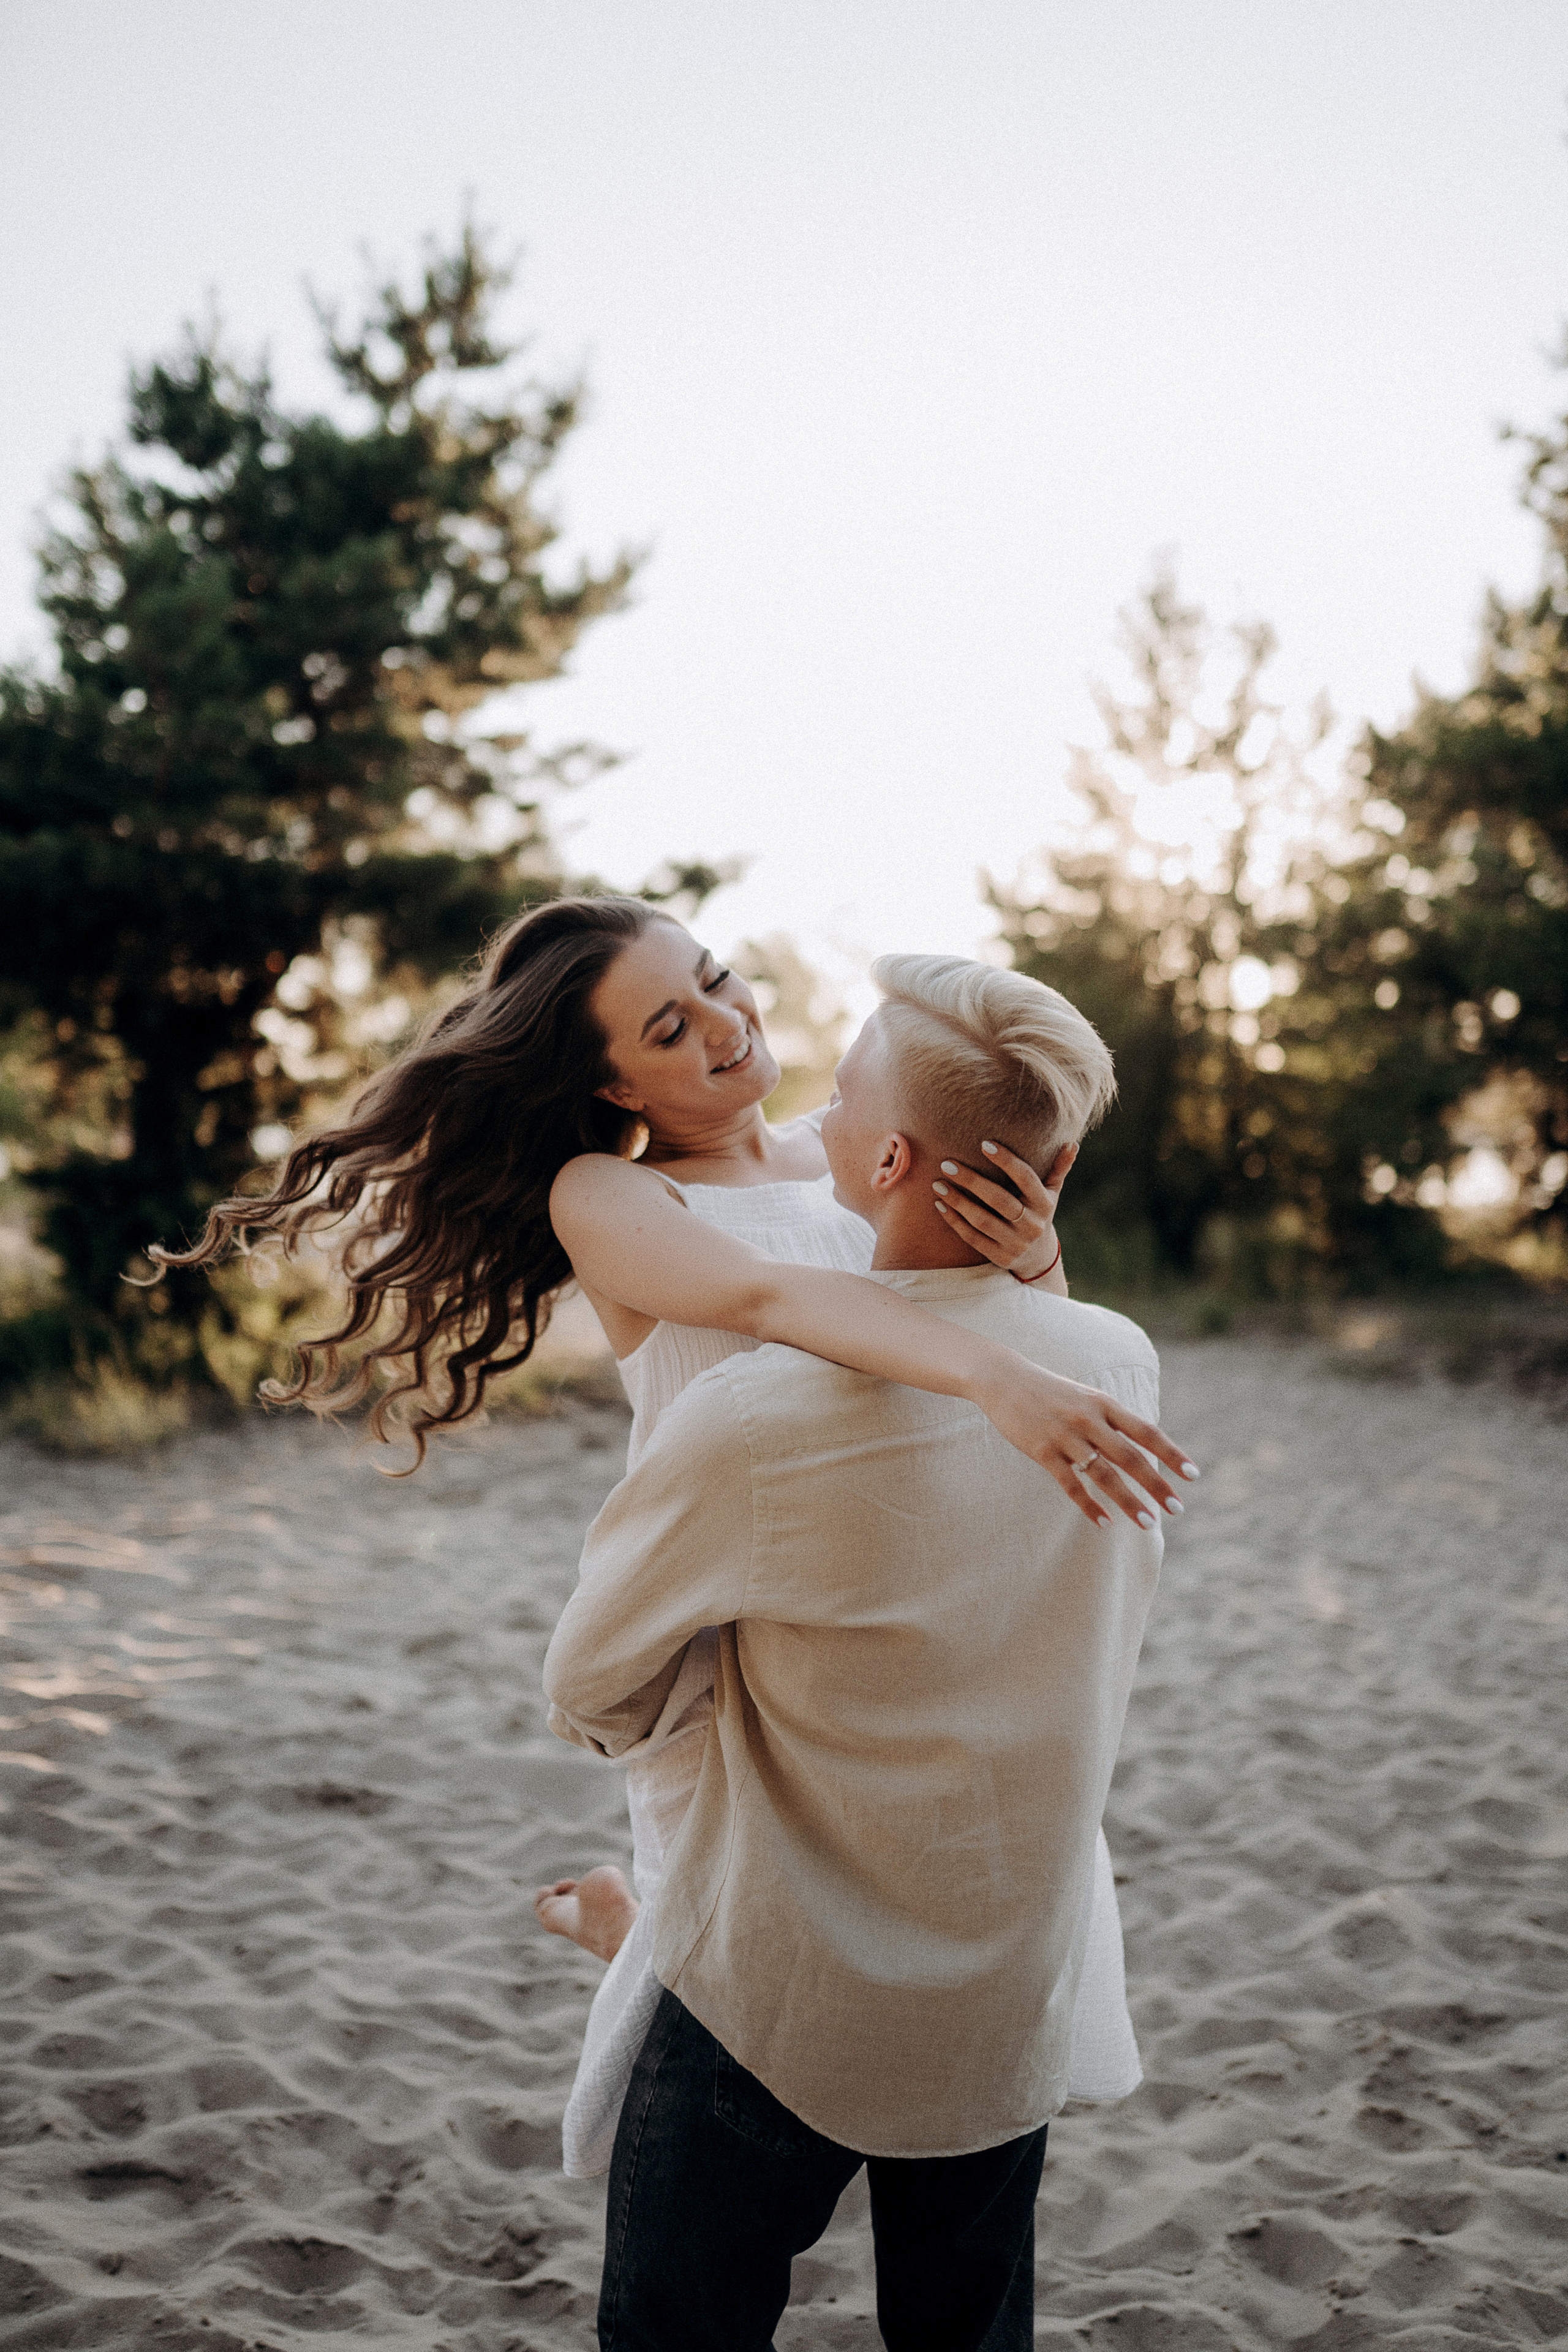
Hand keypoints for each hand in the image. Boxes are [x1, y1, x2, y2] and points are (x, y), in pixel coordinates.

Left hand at [932, 1140, 1076, 1279]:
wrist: (1038, 1256)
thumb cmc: (1039, 1212)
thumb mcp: (1051, 1192)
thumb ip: (1058, 1168)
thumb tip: (1071, 1143)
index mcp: (1044, 1204)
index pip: (1025, 1178)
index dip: (1006, 1161)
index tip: (984, 1143)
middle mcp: (1031, 1225)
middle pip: (999, 1199)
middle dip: (971, 1181)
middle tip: (947, 1164)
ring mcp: (1015, 1243)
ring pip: (982, 1220)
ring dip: (957, 1201)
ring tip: (937, 1183)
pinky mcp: (999, 1257)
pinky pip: (972, 1238)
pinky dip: (954, 1221)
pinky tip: (939, 1204)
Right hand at [977, 1355, 1198, 1530]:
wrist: (1004, 1378)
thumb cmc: (1050, 1392)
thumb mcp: (1086, 1398)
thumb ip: (1111, 1420)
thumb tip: (1140, 1447)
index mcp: (1104, 1404)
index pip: (1146, 1431)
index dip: (1171, 1453)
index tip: (1192, 1475)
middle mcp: (1089, 1419)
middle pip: (1131, 1457)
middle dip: (1156, 1485)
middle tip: (1177, 1508)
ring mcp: (1065, 1436)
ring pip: (1104, 1474)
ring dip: (1128, 1501)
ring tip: (1147, 1523)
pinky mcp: (1042, 1451)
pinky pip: (1070, 1484)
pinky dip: (1089, 1505)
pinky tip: (1104, 1522)